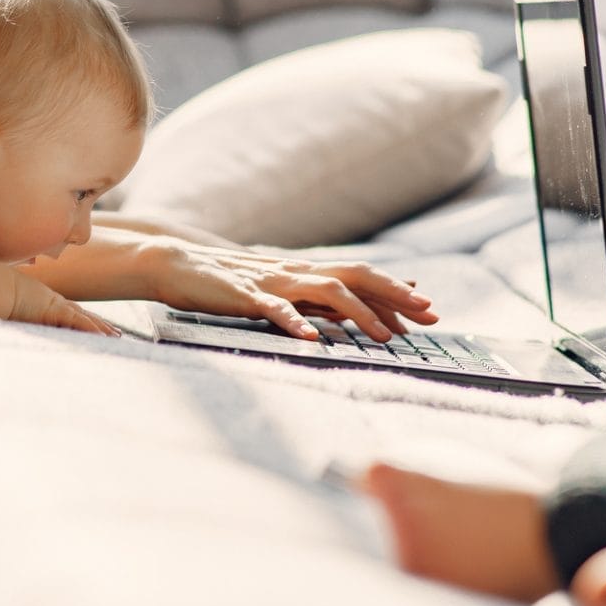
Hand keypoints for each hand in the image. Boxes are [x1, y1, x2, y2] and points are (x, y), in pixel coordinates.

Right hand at [5, 269, 121, 336]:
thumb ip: (11, 316)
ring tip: (117, 337)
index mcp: (43, 304)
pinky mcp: (55, 310)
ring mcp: (55, 306)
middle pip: (83, 316)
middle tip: (116, 334)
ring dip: (102, 329)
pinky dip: (93, 329)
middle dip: (100, 325)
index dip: (84, 320)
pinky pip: (79, 322)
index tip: (95, 327)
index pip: (69, 313)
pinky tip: (106, 337)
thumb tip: (2, 331)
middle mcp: (53, 303)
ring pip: (86, 319)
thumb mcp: (6, 309)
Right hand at [143, 241, 437, 341]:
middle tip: (429, 314)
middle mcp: (296, 272)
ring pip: (326, 291)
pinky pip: (277, 310)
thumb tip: (353, 309)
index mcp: (304, 271)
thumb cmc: (227, 283)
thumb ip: (313, 297)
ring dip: (359, 314)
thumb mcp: (278, 290)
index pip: (360, 276)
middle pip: (356, 276)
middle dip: (394, 296)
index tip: (428, 307)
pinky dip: (296, 323)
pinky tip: (313, 340)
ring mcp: (273, 282)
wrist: (176, 264)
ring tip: (383, 337)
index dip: (395, 290)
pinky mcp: (246, 296)